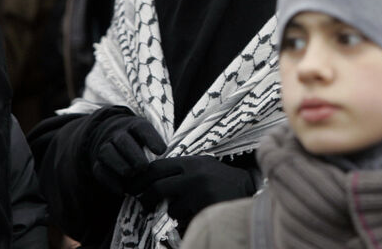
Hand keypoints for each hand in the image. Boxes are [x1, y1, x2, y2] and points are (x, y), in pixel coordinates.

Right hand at [90, 116, 166, 195]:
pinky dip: (109, 181)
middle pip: (123, 141)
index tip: (161, 151)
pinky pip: (99, 170)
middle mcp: (117, 134)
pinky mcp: (97, 163)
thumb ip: (158, 146)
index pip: (142, 128)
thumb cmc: (140, 142)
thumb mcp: (150, 137)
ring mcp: (105, 147)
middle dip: (133, 154)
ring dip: (120, 165)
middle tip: (143, 167)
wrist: (111, 139)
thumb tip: (170, 161)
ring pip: (108, 153)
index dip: (151, 138)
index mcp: (135, 126)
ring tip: (132, 176)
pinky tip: (122, 190)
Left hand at [136, 155, 254, 227]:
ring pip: (171, 206)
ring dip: (174, 212)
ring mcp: (200, 189)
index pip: (158, 166)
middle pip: (158, 185)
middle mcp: (196, 172)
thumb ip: (184, 171)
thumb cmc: (223, 184)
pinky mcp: (205, 204)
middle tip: (143, 204)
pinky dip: (187, 220)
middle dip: (146, 197)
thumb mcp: (205, 169)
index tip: (133, 187)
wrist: (249, 194)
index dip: (142, 178)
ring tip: (186, 211)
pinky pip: (185, 218)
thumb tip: (153, 178)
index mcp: (193, 161)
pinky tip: (198, 215)